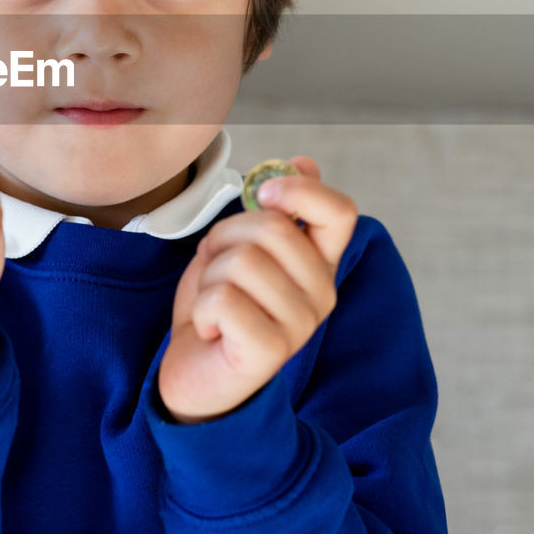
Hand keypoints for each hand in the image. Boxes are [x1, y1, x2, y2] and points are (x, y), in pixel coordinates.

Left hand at [157, 156, 357, 423]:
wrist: (193, 372)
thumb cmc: (219, 306)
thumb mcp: (240, 246)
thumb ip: (272, 210)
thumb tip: (304, 161)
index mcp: (319, 264)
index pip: (340, 211)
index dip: (300, 190)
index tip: (264, 193)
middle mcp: (321, 294)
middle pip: (272, 228)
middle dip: (225, 239)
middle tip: (219, 272)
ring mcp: (300, 326)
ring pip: (241, 261)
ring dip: (210, 278)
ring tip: (216, 306)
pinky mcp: (270, 352)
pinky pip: (222, 300)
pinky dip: (201, 310)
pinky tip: (212, 332)